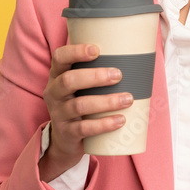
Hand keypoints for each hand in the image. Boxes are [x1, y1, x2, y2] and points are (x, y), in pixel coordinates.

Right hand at [39, 43, 131, 179]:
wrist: (66, 139)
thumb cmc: (81, 102)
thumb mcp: (81, 86)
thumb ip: (98, 71)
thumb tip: (135, 57)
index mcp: (57, 75)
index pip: (59, 57)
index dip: (75, 52)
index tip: (96, 50)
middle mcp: (54, 93)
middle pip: (69, 80)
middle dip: (95, 76)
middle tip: (118, 75)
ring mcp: (59, 114)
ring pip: (80, 106)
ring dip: (106, 101)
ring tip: (128, 99)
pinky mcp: (67, 133)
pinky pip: (85, 128)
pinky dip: (104, 124)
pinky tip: (120, 120)